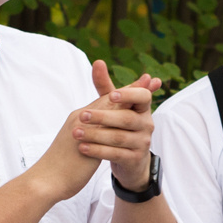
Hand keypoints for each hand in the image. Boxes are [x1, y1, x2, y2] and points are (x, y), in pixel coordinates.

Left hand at [79, 62, 162, 192]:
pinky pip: (115, 154)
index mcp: (143, 108)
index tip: (112, 95)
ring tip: (75, 133)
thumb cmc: (119, 127)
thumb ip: (106, 87)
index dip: (129, 95)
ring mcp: (142, 143)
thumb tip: (98, 61)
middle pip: (126, 119)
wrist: (129, 160)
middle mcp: (147, 124)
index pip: (143, 97)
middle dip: (102, 117)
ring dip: (95, 135)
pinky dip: (97, 150)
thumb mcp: (114, 107)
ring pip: (118, 137)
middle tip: (81, 115)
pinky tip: (82, 147)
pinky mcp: (134, 159)